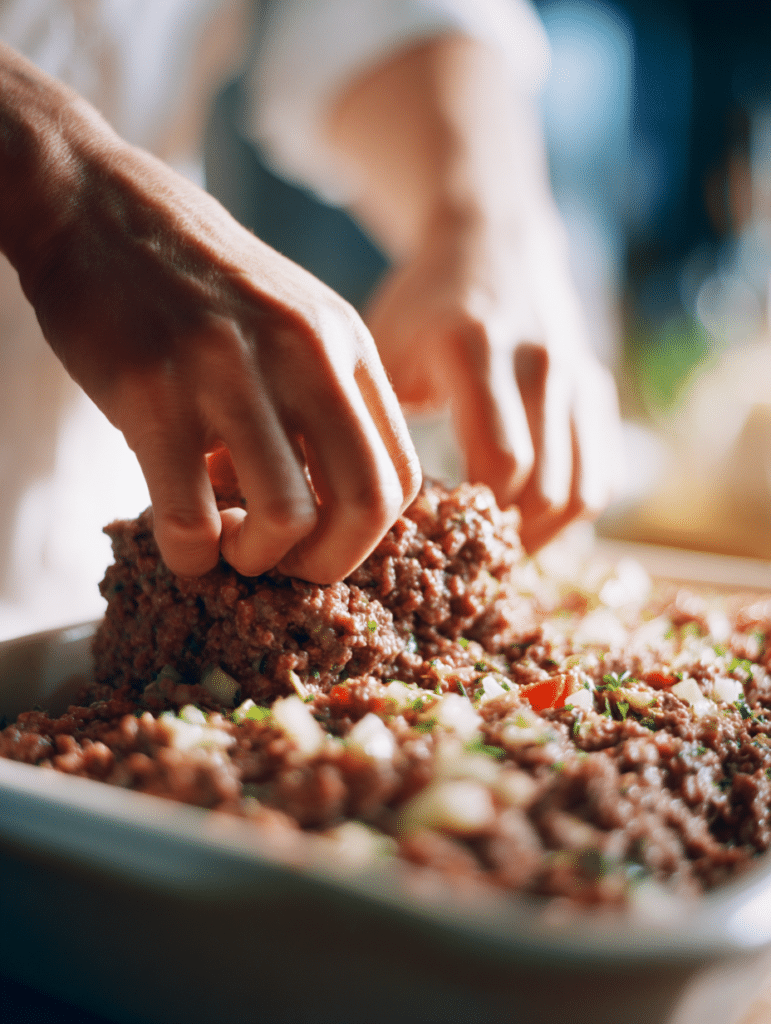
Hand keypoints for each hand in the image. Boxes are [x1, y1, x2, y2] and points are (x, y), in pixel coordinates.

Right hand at [10, 109, 419, 580]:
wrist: (96, 203)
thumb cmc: (196, 280)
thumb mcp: (290, 321)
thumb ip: (323, 400)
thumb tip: (330, 507)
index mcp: (347, 345)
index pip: (402, 475)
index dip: (367, 535)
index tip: (319, 542)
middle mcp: (304, 354)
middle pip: (366, 506)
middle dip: (327, 565)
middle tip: (281, 567)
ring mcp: (229, 370)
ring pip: (286, 519)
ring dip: (256, 561)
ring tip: (226, 547)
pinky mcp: (153, 391)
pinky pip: (190, 516)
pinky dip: (190, 556)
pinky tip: (180, 544)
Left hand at [366, 208, 622, 550]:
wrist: (493, 245)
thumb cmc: (422, 306)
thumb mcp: (381, 347)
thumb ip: (374, 419)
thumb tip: (352, 509)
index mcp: (477, 348)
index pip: (501, 460)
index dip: (470, 516)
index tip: (429, 541)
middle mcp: (541, 362)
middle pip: (543, 489)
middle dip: (500, 536)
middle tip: (456, 563)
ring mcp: (578, 377)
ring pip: (581, 493)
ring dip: (539, 535)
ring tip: (493, 552)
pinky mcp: (598, 391)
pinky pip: (602, 476)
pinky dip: (569, 513)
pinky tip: (528, 524)